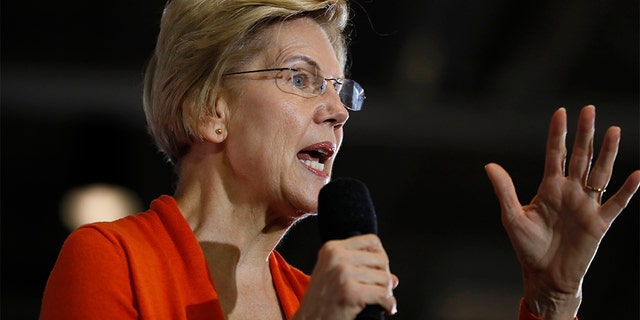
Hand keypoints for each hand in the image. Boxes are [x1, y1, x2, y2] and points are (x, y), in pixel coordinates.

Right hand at [293, 234, 397, 319]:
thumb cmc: (320, 302)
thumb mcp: (331, 273)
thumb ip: (358, 268)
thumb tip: (393, 278)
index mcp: (332, 249)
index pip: (372, 241)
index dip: (381, 257)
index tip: (378, 272)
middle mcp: (337, 257)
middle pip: (382, 260)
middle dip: (385, 277)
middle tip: (380, 290)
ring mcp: (343, 273)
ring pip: (385, 278)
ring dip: (387, 293)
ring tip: (380, 301)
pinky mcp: (350, 292)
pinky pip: (384, 295)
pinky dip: (389, 305)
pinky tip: (385, 309)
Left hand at [485, 106, 639, 318]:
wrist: (545, 275)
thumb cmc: (527, 247)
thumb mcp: (512, 217)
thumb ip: (504, 190)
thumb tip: (489, 165)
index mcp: (549, 188)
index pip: (556, 154)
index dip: (558, 134)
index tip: (561, 112)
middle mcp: (570, 191)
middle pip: (580, 157)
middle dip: (585, 134)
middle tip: (589, 109)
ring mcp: (586, 205)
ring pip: (600, 173)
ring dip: (608, 153)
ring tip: (614, 130)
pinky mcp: (599, 223)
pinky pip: (617, 203)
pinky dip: (627, 190)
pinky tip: (638, 173)